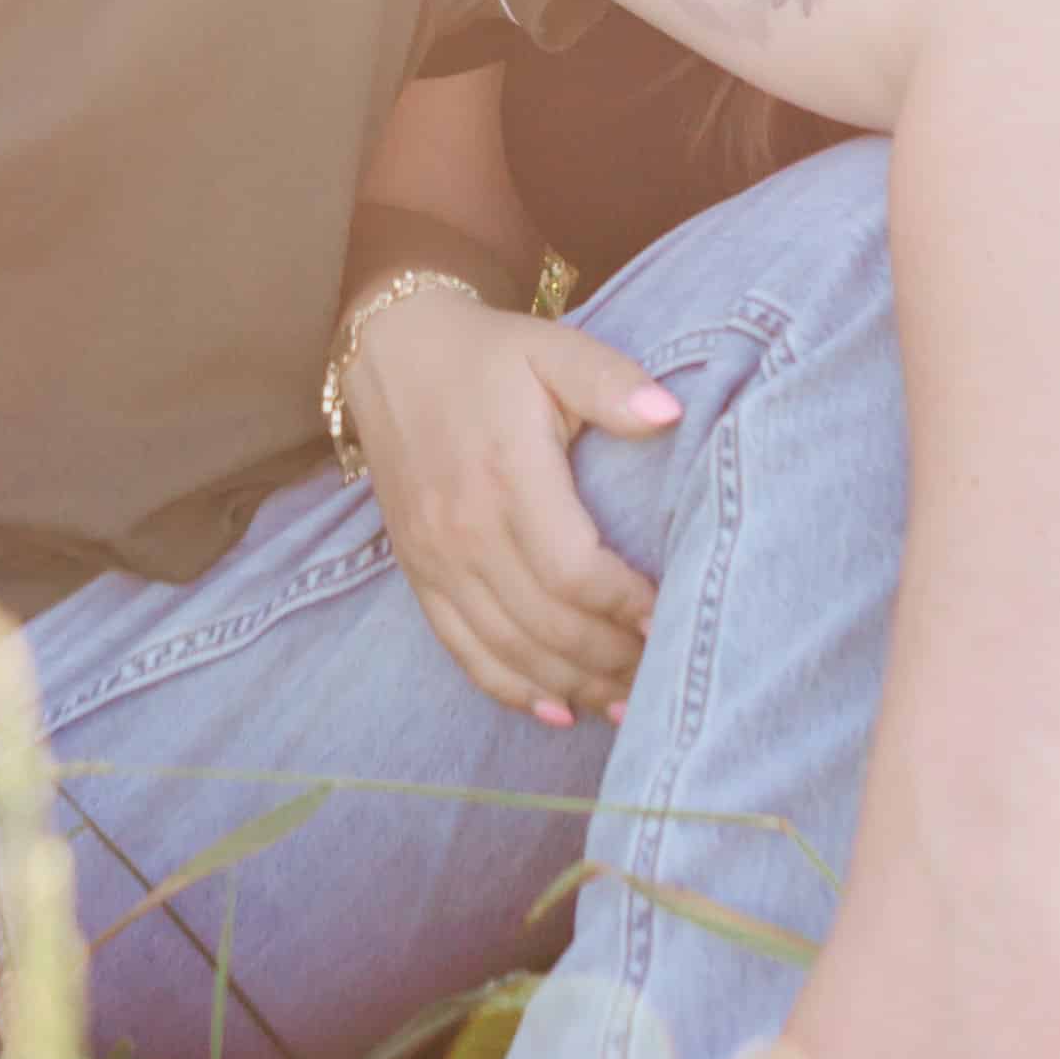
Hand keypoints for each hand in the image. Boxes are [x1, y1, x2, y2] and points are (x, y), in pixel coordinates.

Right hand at [344, 289, 678, 725]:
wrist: (390, 351)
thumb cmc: (487, 355)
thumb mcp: (553, 348)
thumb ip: (610, 381)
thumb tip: (669, 414)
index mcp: (505, 475)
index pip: (573, 570)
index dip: (624, 606)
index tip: (669, 618)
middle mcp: (464, 529)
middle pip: (546, 623)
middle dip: (609, 659)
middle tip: (663, 671)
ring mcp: (435, 557)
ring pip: (508, 649)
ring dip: (570, 685)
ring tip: (625, 704)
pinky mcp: (417, 572)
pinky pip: (462, 649)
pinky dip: (510, 688)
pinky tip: (556, 710)